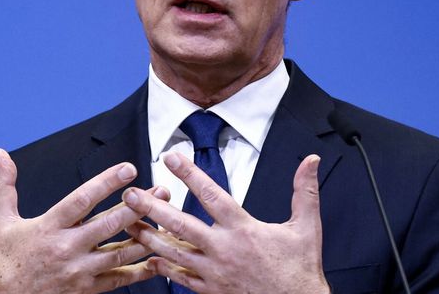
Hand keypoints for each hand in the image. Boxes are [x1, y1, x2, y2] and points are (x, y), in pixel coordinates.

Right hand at [0, 148, 169, 293]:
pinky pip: (118, 279)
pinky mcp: (85, 290)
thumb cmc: (5, 259)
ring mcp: (78, 272)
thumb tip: (0, 154)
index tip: (128, 169)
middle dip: (138, 206)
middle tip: (160, 190)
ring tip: (165, 220)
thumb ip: (5, 185)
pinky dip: (139, 271)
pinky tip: (156, 259)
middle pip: (108, 225)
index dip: (106, 183)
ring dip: (145, 235)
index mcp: (48, 227)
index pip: (82, 200)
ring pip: (120, 252)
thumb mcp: (2, 220)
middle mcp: (66, 249)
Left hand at [122, 152, 328, 293]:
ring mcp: (214, 272)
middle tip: (130, 195)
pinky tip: (149, 259)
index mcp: (244, 229)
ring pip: (173, 253)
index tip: (171, 157)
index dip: (190, 174)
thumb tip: (311, 161)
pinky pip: (180, 279)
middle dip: (152, 209)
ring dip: (148, 237)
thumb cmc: (300, 270)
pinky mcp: (211, 291)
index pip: (211, 195)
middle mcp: (224, 250)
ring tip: (127, 223)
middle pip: (180, 225)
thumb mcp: (306, 227)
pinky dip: (163, 269)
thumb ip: (304, 191)